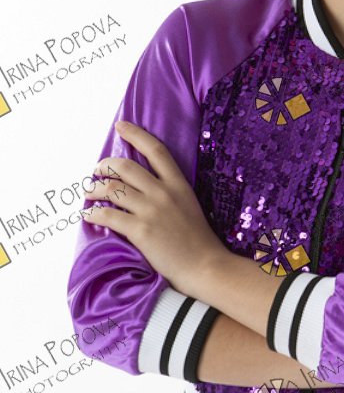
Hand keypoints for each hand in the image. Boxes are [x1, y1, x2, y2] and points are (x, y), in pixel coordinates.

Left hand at [79, 120, 225, 297]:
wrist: (205, 265)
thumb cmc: (197, 239)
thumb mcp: (189, 205)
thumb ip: (169, 192)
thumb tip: (142, 186)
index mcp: (178, 184)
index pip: (156, 150)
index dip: (136, 135)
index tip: (121, 126)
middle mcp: (163, 192)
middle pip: (125, 167)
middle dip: (105, 166)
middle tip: (97, 171)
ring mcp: (151, 211)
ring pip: (112, 189)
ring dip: (94, 189)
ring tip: (89, 193)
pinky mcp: (140, 230)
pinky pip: (108, 216)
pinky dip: (93, 214)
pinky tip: (88, 216)